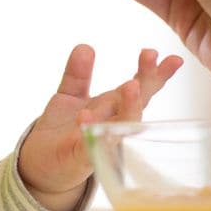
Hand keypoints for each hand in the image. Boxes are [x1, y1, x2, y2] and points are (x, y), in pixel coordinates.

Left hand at [18, 45, 180, 210]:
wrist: (42, 164)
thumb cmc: (64, 131)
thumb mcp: (69, 96)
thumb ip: (77, 74)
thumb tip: (85, 47)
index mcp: (113, 107)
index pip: (140, 88)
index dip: (154, 72)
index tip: (169, 56)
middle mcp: (113, 125)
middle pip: (138, 103)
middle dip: (147, 80)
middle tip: (150, 56)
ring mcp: (101, 142)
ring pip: (122, 126)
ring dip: (129, 106)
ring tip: (131, 85)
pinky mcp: (82, 158)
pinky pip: (90, 145)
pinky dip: (91, 131)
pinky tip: (85, 116)